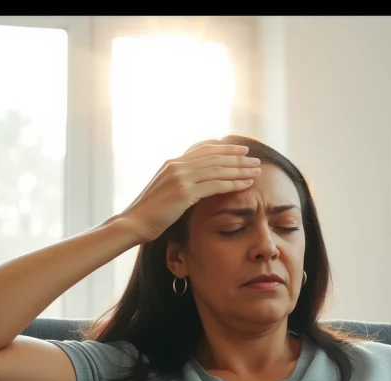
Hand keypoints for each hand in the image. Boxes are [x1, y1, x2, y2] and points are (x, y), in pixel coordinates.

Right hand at [119, 144, 261, 243]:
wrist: (133, 223)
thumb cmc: (148, 213)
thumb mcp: (163, 190)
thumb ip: (178, 182)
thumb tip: (193, 184)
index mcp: (172, 163)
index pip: (203, 148)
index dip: (224, 148)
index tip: (241, 149)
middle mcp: (177, 165)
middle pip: (214, 156)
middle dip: (238, 157)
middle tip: (255, 159)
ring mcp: (180, 178)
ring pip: (218, 169)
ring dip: (240, 169)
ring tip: (257, 171)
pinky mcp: (184, 192)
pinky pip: (215, 185)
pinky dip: (233, 183)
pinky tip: (246, 184)